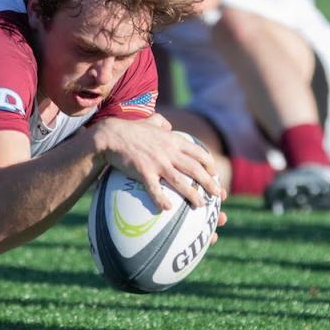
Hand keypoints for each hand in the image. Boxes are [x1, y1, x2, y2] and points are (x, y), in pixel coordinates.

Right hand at [94, 115, 223, 211]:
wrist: (112, 135)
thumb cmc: (130, 129)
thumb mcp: (150, 120)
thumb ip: (162, 122)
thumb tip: (168, 125)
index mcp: (173, 140)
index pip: (198, 152)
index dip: (209, 164)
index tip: (215, 173)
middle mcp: (169, 152)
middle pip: (195, 169)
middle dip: (209, 182)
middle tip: (217, 194)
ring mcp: (157, 163)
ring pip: (181, 181)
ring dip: (193, 194)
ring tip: (200, 205)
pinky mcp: (144, 172)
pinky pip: (155, 189)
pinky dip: (162, 199)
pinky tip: (168, 208)